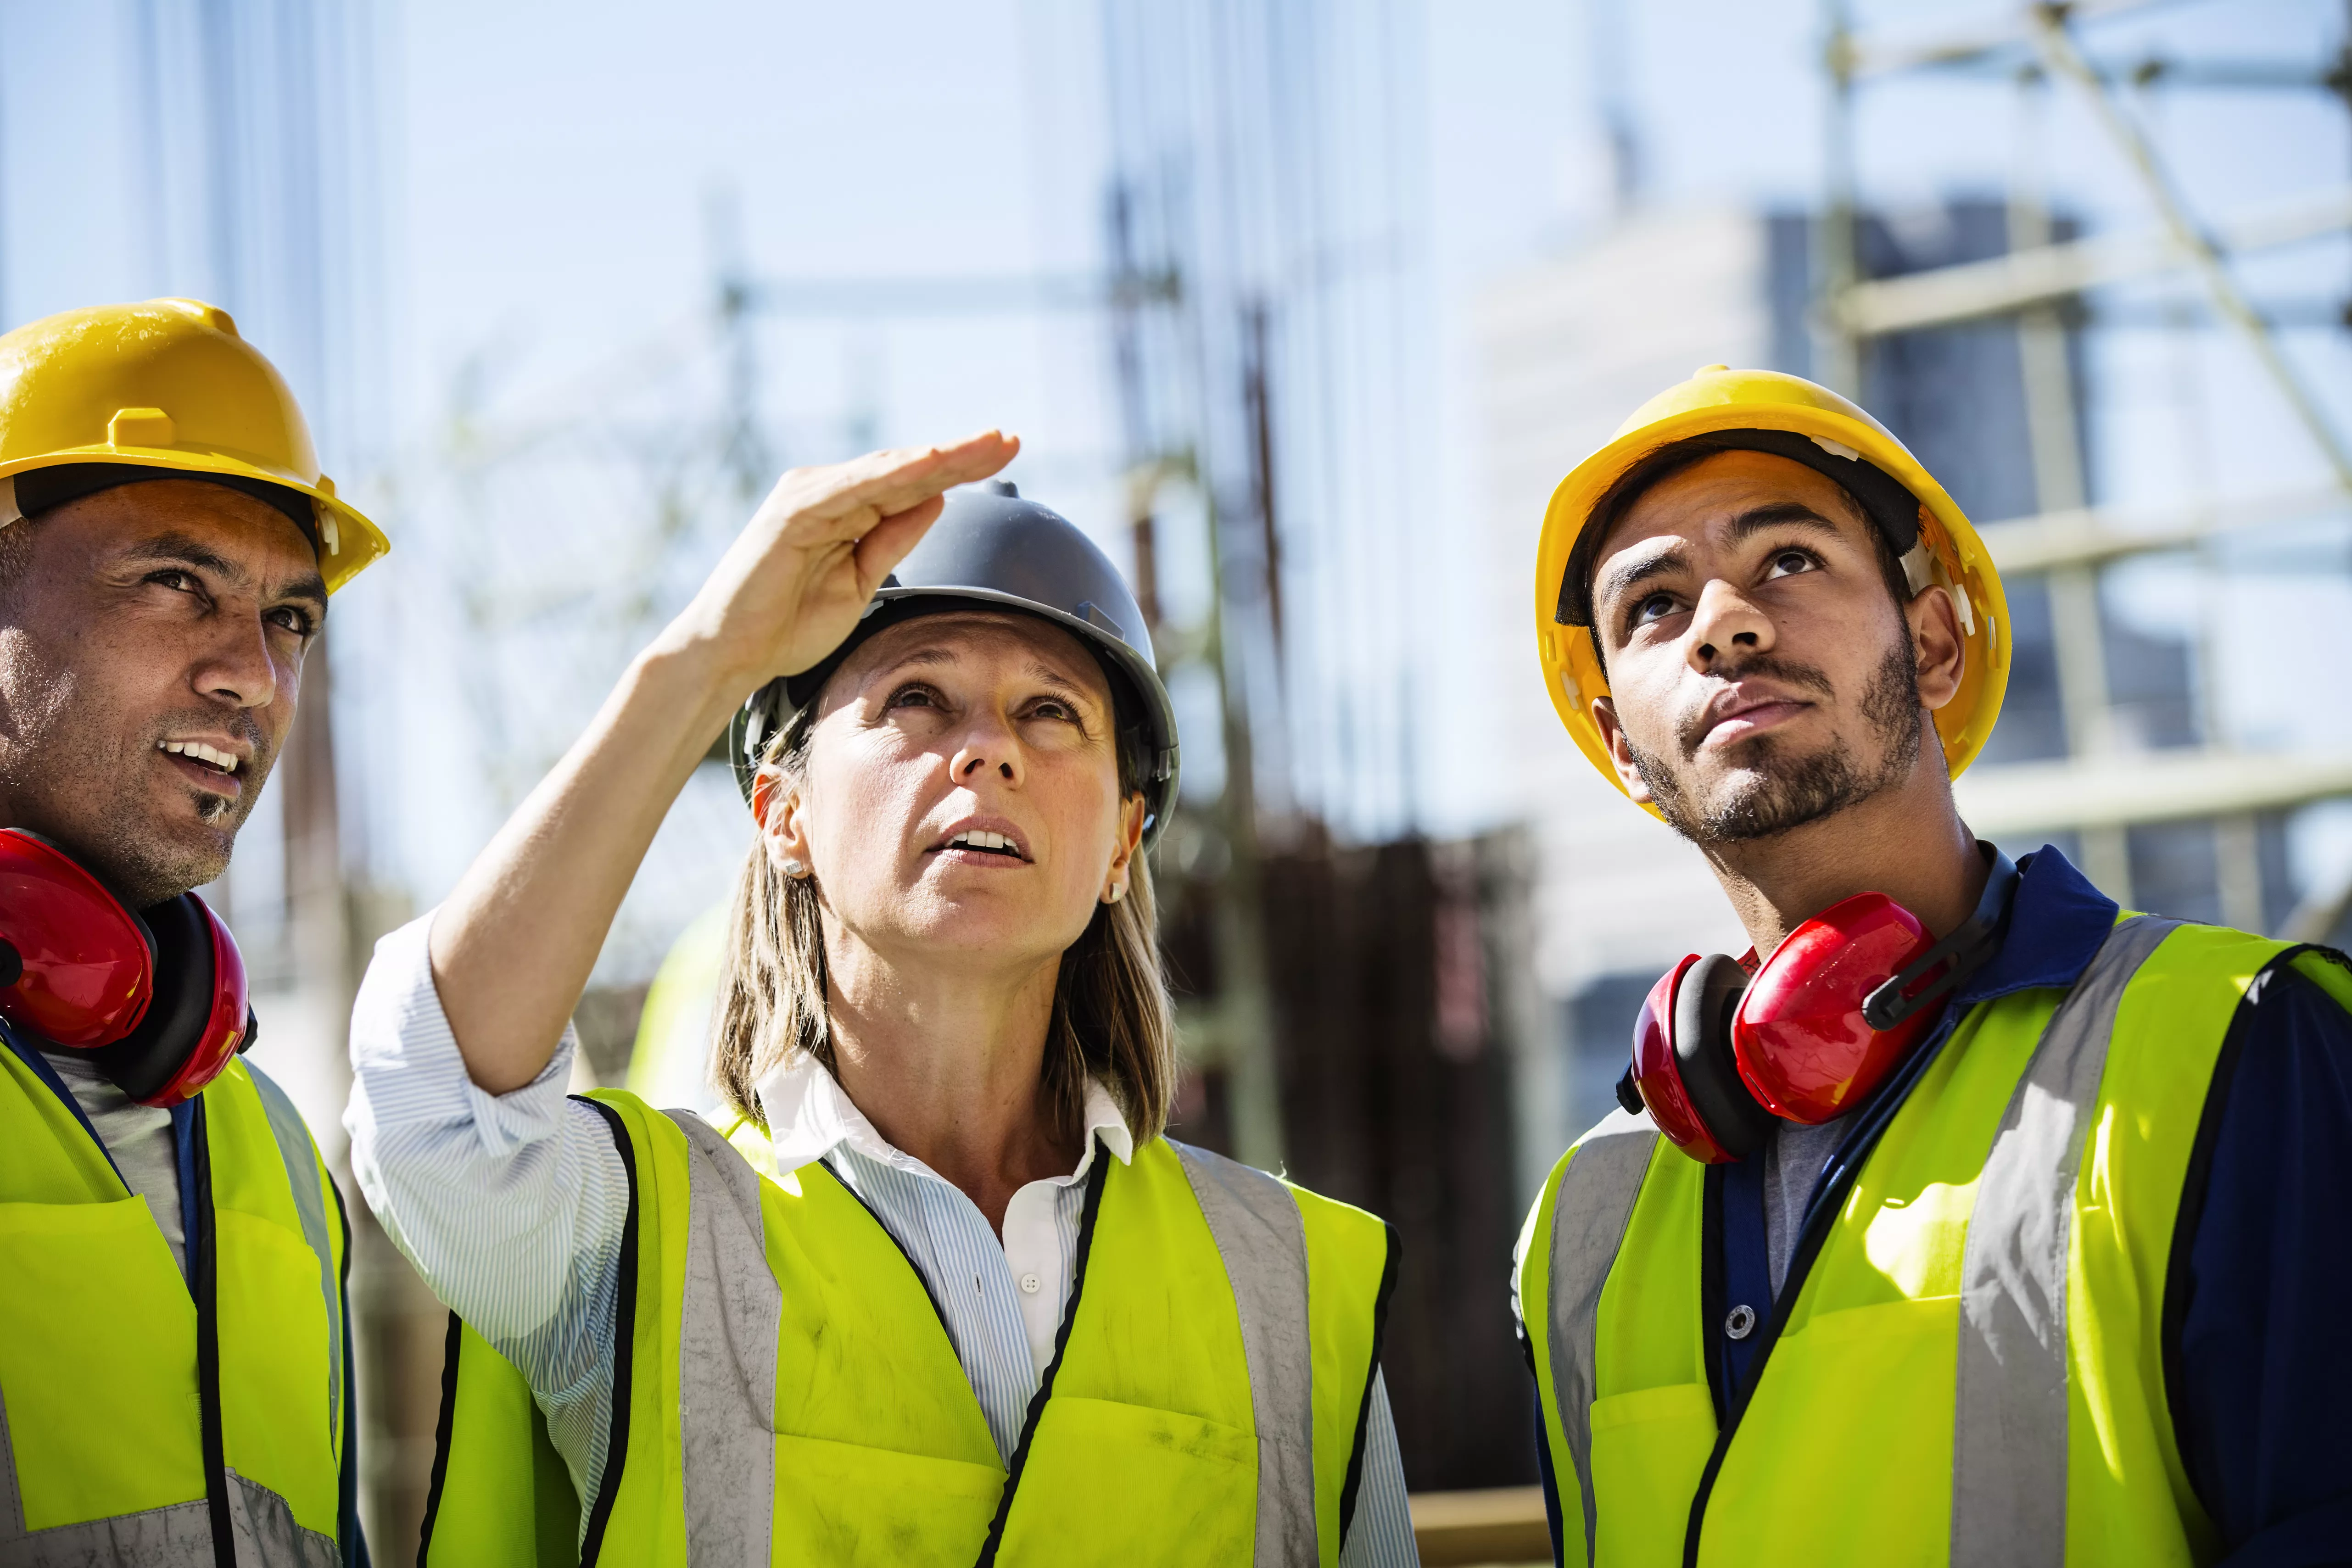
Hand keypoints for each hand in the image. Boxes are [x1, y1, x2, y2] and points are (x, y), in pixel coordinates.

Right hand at [672, 431, 1019, 690]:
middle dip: (961, 454)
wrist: (733, 653)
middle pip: (906, 468)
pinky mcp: (792, 513)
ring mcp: (808, 498)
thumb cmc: (789, 624)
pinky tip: (928, 464)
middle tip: (1011, 438)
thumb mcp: (860, 581)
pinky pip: (852, 489)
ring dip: (938, 456)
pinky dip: (890, 475)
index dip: (959, 468)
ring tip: (985, 445)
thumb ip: (892, 540)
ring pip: (886, 471)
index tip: (1006, 455)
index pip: (912, 483)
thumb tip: (935, 501)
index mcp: (845, 509)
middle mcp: (827, 493)